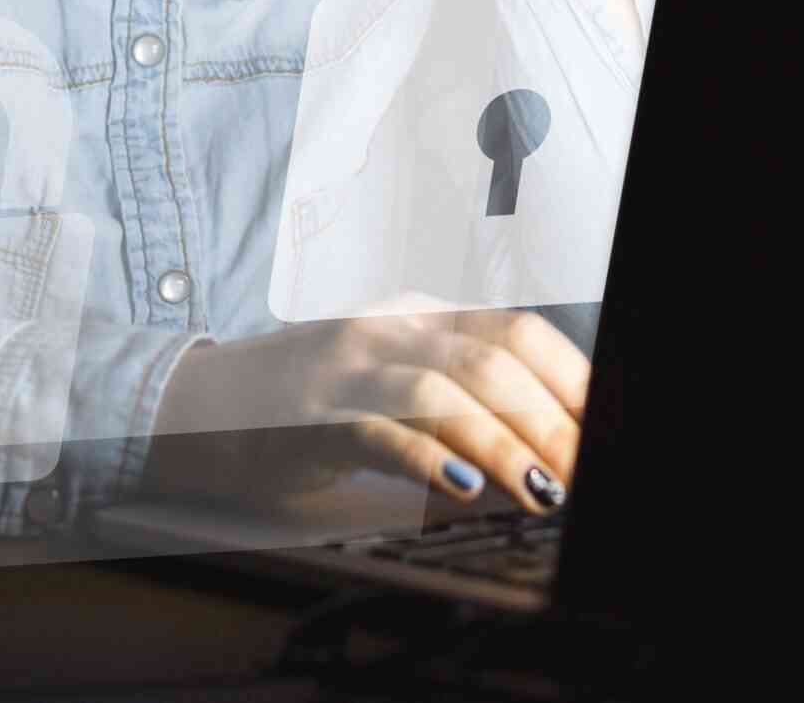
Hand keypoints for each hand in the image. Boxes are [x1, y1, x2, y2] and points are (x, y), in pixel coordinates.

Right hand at [143, 307, 589, 514]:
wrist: (201, 406)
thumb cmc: (311, 403)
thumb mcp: (391, 377)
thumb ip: (460, 396)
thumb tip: (545, 449)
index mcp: (421, 315)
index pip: (515, 331)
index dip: (569, 379)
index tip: (602, 427)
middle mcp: (389, 329)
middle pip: (489, 362)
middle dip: (548, 423)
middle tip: (578, 474)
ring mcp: (347, 368)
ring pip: (441, 392)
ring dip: (502, 444)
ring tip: (539, 489)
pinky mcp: (312, 416)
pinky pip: (378, 430)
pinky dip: (426, 457)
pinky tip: (460, 485)